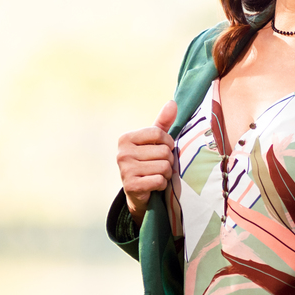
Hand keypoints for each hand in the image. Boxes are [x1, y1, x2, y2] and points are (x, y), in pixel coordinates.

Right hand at [117, 100, 176, 225]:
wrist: (137, 191)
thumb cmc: (148, 161)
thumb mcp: (154, 140)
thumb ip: (163, 122)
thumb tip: (173, 102)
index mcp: (126, 138)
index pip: (158, 133)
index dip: (168, 142)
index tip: (165, 148)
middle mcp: (122, 153)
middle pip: (163, 152)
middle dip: (168, 160)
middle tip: (160, 165)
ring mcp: (125, 170)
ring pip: (164, 167)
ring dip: (167, 173)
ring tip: (158, 174)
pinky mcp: (131, 186)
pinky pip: (160, 181)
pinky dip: (162, 184)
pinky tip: (154, 184)